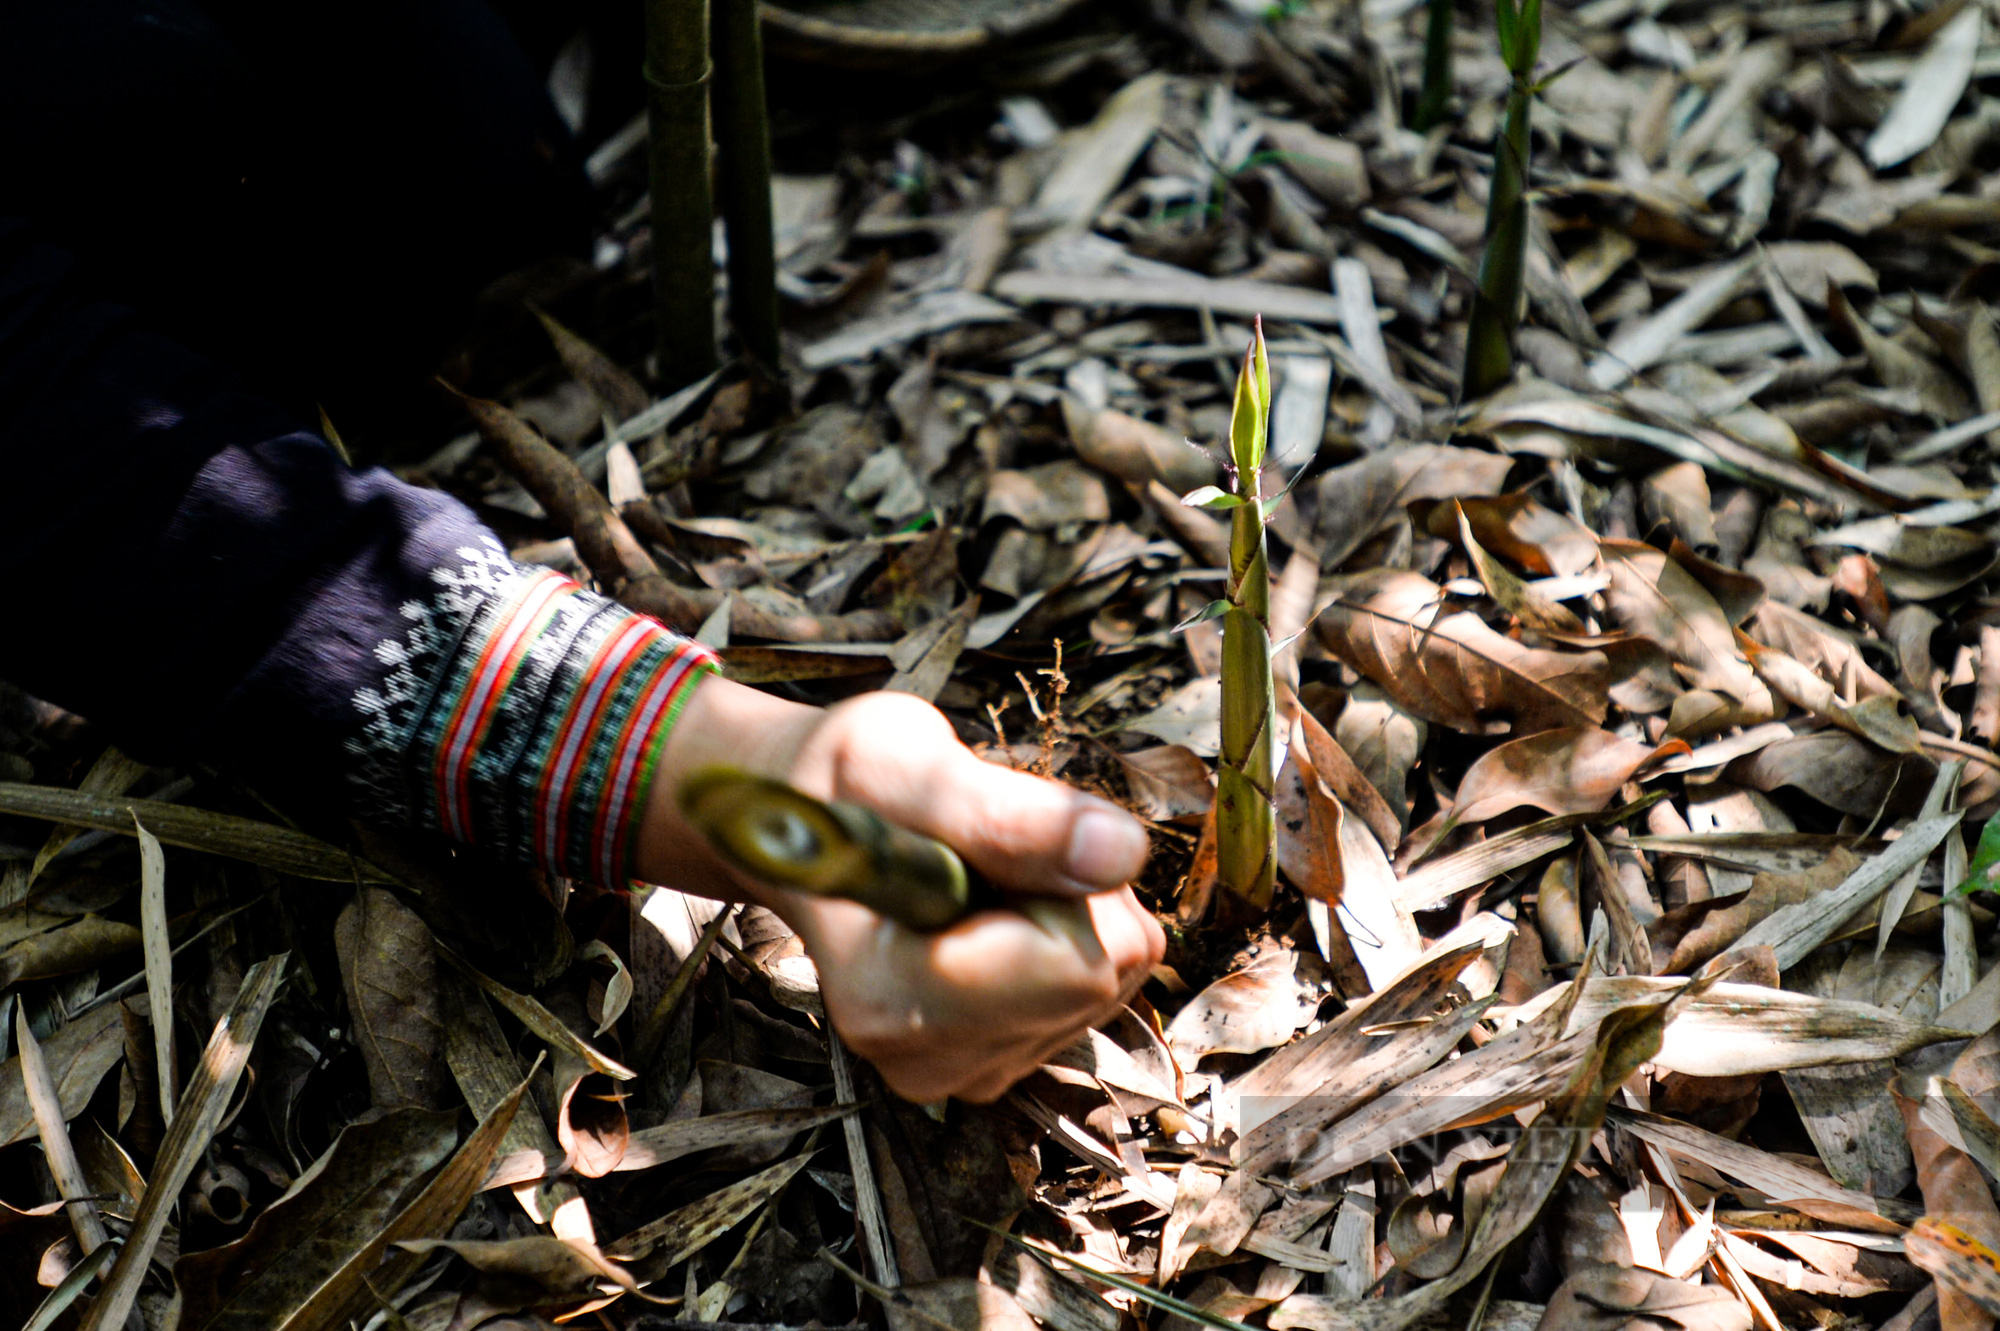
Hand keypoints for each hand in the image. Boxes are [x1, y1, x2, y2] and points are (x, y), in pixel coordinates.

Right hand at [637, 683, 1164, 1101]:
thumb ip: (1005, 814)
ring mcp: (966, 1071)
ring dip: (1067, 908)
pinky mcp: (1000, 1060)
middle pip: (1104, 973)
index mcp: (892, 1001)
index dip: (1055, 879)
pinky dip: (1065, 935)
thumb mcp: (900, 762)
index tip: (985, 839)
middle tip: (982, 850)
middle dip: (1070, 892)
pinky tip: (993, 910)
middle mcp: (927, 1062)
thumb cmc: (838, 786)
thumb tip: (1120, 851)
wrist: (798, 822)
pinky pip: (1101, 989)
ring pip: (1113, 979)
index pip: (1075, 963)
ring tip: (977, 875)